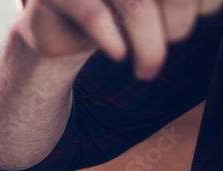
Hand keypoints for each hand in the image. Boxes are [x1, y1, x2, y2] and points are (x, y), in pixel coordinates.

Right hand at [17, 0, 217, 78]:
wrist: (57, 30)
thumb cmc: (115, 14)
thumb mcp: (156, 5)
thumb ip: (182, 3)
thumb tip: (208, 8)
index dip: (202, 2)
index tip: (201, 15)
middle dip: (179, 23)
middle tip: (173, 45)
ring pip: (133, 3)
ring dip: (149, 43)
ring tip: (148, 70)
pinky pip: (92, 17)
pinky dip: (112, 40)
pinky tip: (119, 54)